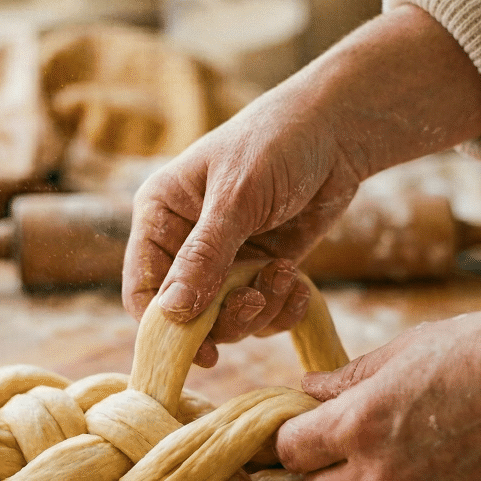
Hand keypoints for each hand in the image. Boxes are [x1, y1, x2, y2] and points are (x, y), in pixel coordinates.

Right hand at [122, 76, 363, 366]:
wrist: (338, 129)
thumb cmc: (276, 144)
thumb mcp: (237, 197)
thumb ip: (204, 257)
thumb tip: (171, 314)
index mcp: (161, 217)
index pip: (142, 288)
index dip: (163, 327)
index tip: (198, 351)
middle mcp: (186, 243)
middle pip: (186, 315)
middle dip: (224, 317)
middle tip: (255, 299)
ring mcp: (226, 260)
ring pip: (228, 320)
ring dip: (259, 310)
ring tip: (285, 275)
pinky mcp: (262, 270)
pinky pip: (262, 313)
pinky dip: (282, 308)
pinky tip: (300, 285)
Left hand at [275, 307, 480, 480]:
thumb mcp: (403, 352)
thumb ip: (347, 379)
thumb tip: (308, 390)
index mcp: (358, 424)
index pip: (290, 451)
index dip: (292, 440)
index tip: (304, 432)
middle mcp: (380, 477)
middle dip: (318, 472)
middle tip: (337, 452)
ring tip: (378, 471)